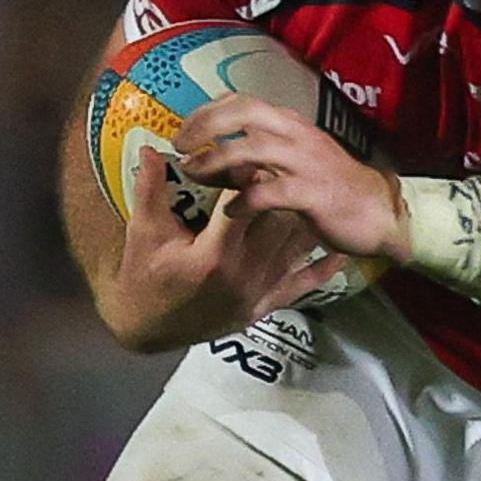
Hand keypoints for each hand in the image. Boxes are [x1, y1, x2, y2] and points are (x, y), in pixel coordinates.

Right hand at [93, 153, 336, 351]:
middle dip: (281, 190)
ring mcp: (258, 294)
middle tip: (284, 167)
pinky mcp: (265, 307)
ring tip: (309, 193)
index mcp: (213, 256)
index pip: (245, 203)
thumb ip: (150, 190)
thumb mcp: (143, 233)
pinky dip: (322, 266)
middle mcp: (243, 275)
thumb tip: (152, 149)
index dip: (249, 174)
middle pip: (279, 220)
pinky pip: (303, 284)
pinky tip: (336, 248)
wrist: (147, 330)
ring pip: (296, 247)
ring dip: (304, 218)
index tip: (249, 153)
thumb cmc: (143, 280)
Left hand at [175, 97, 404, 261]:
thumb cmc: (332, 189)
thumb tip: (212, 162)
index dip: (207, 111)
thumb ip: (255, 161)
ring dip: (216, 159)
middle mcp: (297, 135)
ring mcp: (307, 162)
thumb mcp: (292, 166)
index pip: (242, 101)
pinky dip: (246, 199)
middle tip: (180, 145)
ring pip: (253, 147)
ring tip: (194, 175)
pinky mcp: (315, 193)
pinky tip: (231, 211)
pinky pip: (272, 191)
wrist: (381, 212)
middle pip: (244, 112)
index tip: (183, 130)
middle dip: (205, 124)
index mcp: (291, 125)